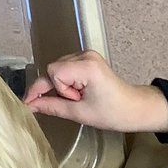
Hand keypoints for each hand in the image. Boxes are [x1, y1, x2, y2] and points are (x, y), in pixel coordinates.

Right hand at [24, 50, 167, 133]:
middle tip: (75, 103)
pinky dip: (68, 82)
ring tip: (79, 98)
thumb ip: (53, 106)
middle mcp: (85, 55)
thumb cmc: (114, 113)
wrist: (136, 108)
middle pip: (54, 68)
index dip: (56, 90)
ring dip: (63, 86)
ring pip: (58, 68)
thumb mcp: (81, 113)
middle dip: (59, 88)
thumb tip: (31, 106)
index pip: (54, 72)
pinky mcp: (87, 58)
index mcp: (86, 66)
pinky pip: (66, 67)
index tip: (57, 103)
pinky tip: (78, 92)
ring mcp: (86, 54)